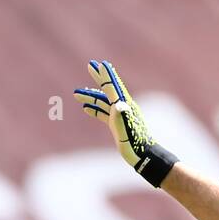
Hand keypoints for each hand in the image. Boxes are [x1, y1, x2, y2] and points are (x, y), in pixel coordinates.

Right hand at [73, 60, 177, 186]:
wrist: (142, 156)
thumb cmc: (135, 144)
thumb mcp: (128, 131)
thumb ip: (123, 117)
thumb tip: (118, 104)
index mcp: (124, 106)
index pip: (112, 87)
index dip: (106, 75)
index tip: (99, 64)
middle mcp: (122, 107)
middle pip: (108, 89)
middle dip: (99, 77)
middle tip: (90, 65)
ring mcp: (119, 115)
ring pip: (102, 102)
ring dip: (90, 96)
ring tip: (76, 93)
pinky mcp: (116, 124)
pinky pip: (103, 113)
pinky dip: (94, 109)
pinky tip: (86, 108)